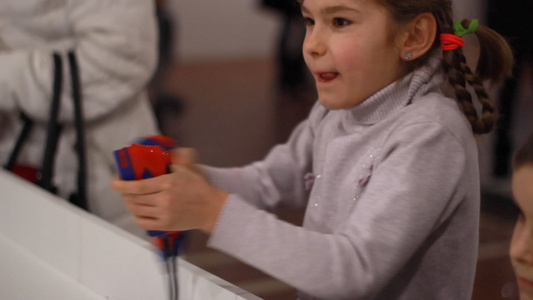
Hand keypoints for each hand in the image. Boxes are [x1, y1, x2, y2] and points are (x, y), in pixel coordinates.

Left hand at [111, 148, 227, 233]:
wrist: (211, 208)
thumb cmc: (198, 187)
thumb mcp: (184, 170)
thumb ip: (168, 164)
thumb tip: (153, 158)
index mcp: (167, 183)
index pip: (138, 186)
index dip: (122, 185)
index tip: (114, 183)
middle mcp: (164, 199)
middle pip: (134, 199)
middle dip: (125, 195)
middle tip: (124, 191)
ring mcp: (165, 213)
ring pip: (137, 210)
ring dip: (130, 205)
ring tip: (130, 200)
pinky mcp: (166, 225)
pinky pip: (144, 223)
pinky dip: (137, 217)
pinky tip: (138, 212)